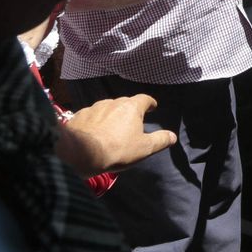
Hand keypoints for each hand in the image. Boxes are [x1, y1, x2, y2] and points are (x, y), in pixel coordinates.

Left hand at [56, 93, 175, 175]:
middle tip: (131, 122)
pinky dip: (95, 121)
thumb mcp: (144, 148)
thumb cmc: (117, 149)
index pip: (144, 99)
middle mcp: (112, 102)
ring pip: (106, 108)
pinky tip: (94, 132)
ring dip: (111, 115)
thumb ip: (160, 140)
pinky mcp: (79, 115)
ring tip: (111, 128)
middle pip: (125, 102)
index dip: (150, 103)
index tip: (152, 108)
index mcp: (131, 107)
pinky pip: (91, 116)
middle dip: (129, 110)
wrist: (80, 153)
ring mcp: (94, 107)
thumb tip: (173, 136)